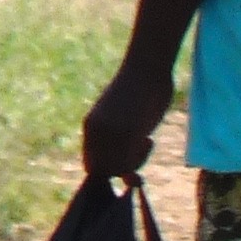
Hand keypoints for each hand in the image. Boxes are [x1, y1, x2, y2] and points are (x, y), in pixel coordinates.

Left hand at [82, 59, 173, 179]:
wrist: (146, 67)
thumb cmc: (140, 91)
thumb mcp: (123, 118)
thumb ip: (118, 141)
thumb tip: (128, 174)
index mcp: (91, 128)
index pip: (92, 165)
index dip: (110, 169)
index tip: (128, 160)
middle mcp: (96, 132)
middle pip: (104, 171)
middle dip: (123, 168)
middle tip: (140, 149)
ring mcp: (110, 132)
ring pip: (118, 168)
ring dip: (135, 162)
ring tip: (146, 141)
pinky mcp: (127, 130)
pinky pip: (131, 160)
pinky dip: (142, 156)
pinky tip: (149, 138)